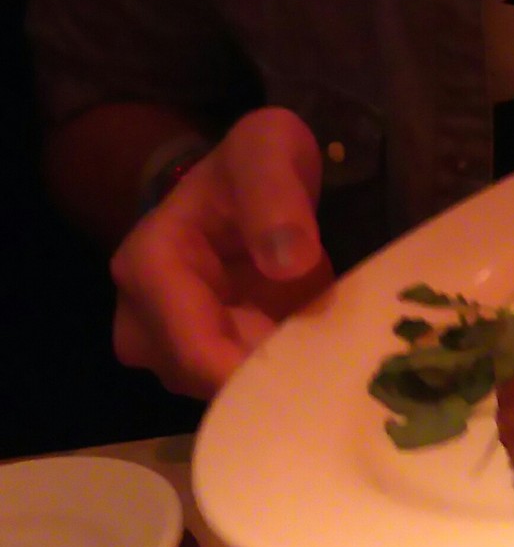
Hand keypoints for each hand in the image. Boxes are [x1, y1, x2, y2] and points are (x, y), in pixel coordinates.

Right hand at [110, 107, 334, 398]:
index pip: (194, 350)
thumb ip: (276, 195)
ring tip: (331, 365)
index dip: (252, 377)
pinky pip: (238, 390)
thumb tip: (288, 262)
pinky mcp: (198, 362)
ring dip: (276, 384)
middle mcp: (143, 317)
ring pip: (223, 394)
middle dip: (270, 383)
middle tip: (337, 376)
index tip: (315, 383)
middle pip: (205, 381)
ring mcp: (167, 347)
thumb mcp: (268, 151)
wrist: (244, 184)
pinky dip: (278, 382)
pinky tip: (319, 366)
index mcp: (150, 267)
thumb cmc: (254, 165)